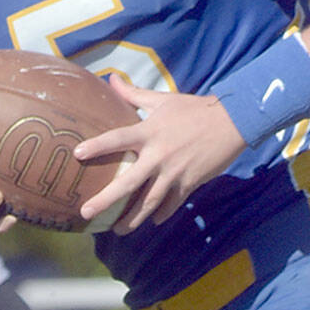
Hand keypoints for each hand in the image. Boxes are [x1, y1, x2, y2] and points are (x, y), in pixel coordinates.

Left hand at [73, 74, 245, 234]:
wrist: (232, 122)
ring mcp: (174, 173)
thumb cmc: (193, 108)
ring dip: (132, 219)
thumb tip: (111, 78)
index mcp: (149, 132)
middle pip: (128, 183)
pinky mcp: (189, 183)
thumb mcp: (162, 99)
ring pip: (149, 202)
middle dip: (105, 200)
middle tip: (86, 212)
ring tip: (116, 230)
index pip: (117, 139)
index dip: (97, 146)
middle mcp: (159, 156)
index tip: (77, 154)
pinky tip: (151, 221)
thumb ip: (133, 94)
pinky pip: (172, 204)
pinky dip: (161, 214)